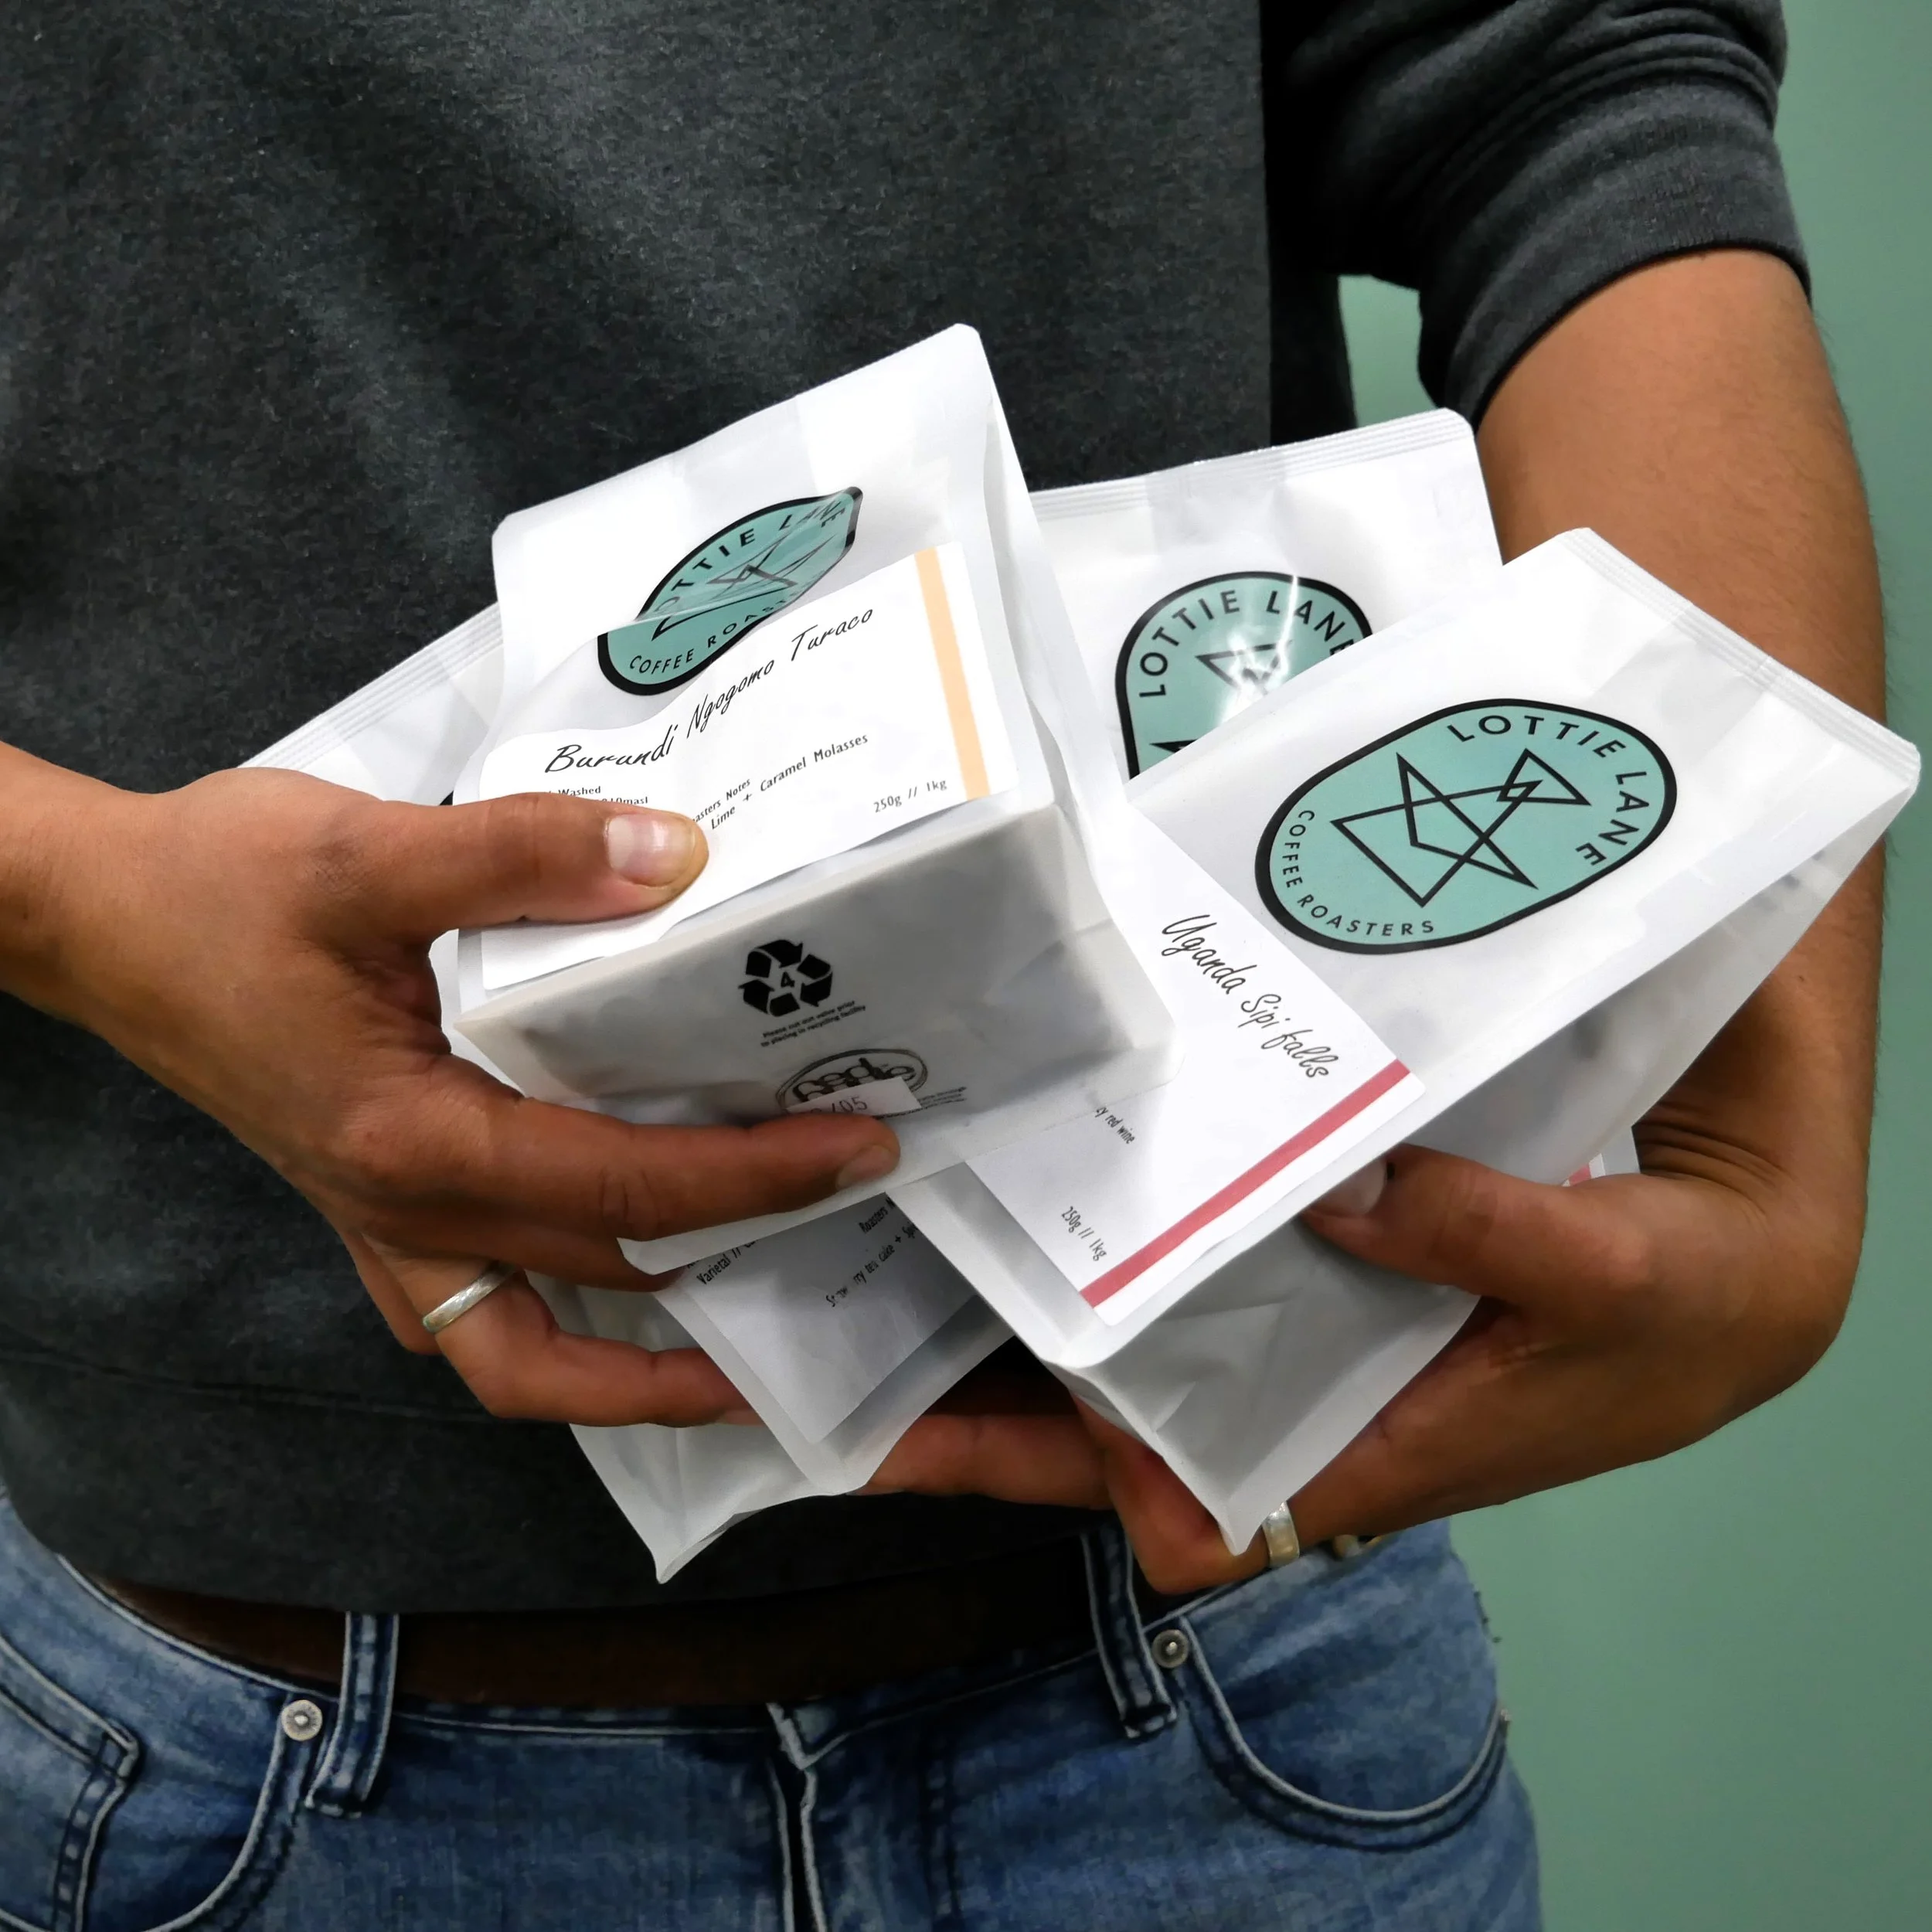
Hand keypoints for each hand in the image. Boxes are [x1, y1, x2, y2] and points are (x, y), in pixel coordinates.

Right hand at [1, 754, 899, 1424]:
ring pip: (531, 1357)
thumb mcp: (368, 852)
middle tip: (852, 1225)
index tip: (859, 1147)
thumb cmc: (212, 890)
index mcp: (416, 1140)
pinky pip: (477, 1322)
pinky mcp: (374, 1213)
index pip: (626, 1181)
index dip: (755, 1174)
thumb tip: (678, 858)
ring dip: (643, 1371)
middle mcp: (406, 1214)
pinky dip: (560, 1337)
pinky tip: (621, 1307)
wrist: (96, 922)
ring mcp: (384, 1230)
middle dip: (741, 1262)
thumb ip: (525, 854)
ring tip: (750, 1358)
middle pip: (607, 1272)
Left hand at [873, 953, 1870, 1592]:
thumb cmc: (1676, 1308)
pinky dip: (1142, 1247)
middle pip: (1113, 1433)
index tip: (933, 1423)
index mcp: (1359, 1452)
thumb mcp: (1599, 1271)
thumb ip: (1479, 1235)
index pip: (1171, 1506)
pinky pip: (1205, 1280)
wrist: (1740, 1275)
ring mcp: (1311, 1345)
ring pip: (1144, 1352)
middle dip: (989, 1404)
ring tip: (926, 1243)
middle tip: (853, 1338)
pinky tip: (1081, 1177)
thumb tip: (1333, 1189)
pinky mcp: (1334, 1283)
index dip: (1053, 1478)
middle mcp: (1308, 1409)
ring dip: (1045, 1320)